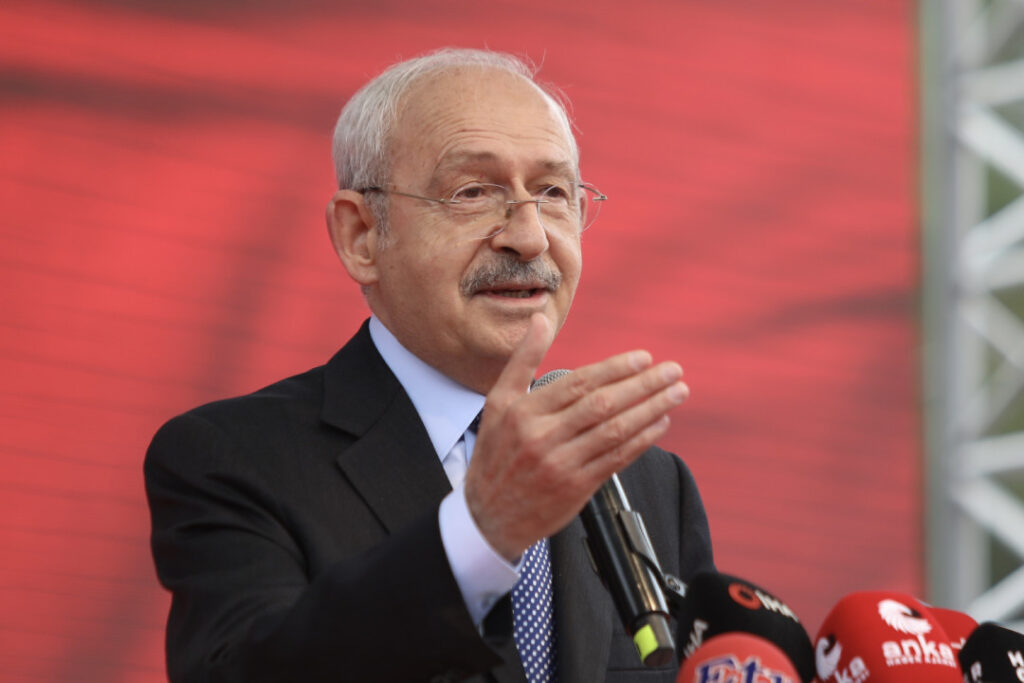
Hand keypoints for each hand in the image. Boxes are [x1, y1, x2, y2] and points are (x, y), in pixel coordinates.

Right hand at [463, 313, 688, 560]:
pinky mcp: (577, 488)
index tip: (644, 358)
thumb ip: (522, 360)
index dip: (616, 369)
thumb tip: (541, 318)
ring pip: (615, 431)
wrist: (488, 517)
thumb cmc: (495, 454)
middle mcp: (544, 438)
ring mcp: (562, 464)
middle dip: (643, 385)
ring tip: (677, 393)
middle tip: (673, 371)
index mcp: (525, 412)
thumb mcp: (498, 402)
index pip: (579, 383)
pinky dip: (643, 440)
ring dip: (651, 409)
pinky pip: (617, 459)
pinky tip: (660, 423)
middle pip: (603, 405)